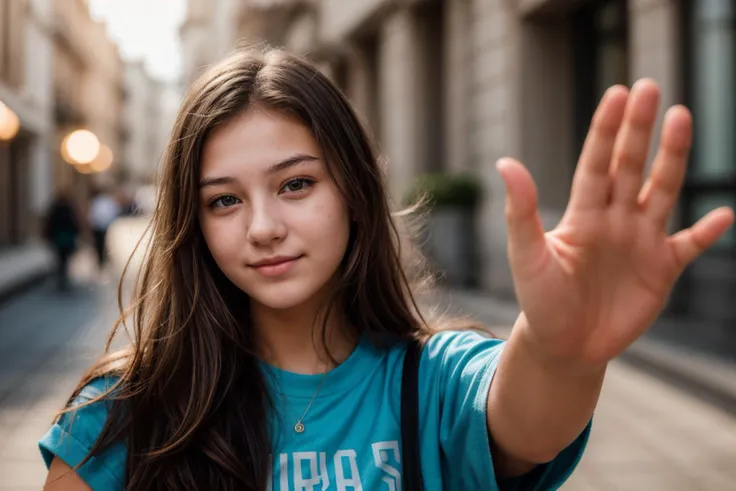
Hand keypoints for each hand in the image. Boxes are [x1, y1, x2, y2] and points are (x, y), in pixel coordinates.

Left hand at [498, 79, 734, 365]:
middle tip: (650, 87)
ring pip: (662, 192)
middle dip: (639, 129)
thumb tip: (505, 162)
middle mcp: (614, 219)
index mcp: (582, 214)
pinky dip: (706, 232)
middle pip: (630, 166)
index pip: (596, 163)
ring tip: (682, 118)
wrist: (564, 345)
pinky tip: (726, 214)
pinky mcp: (661, 270)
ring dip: (673, 158)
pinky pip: (689, 244)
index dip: (606, 130)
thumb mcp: (527, 255)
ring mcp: (640, 242)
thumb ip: (521, 212)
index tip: (618, 93)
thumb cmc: (540, 301)